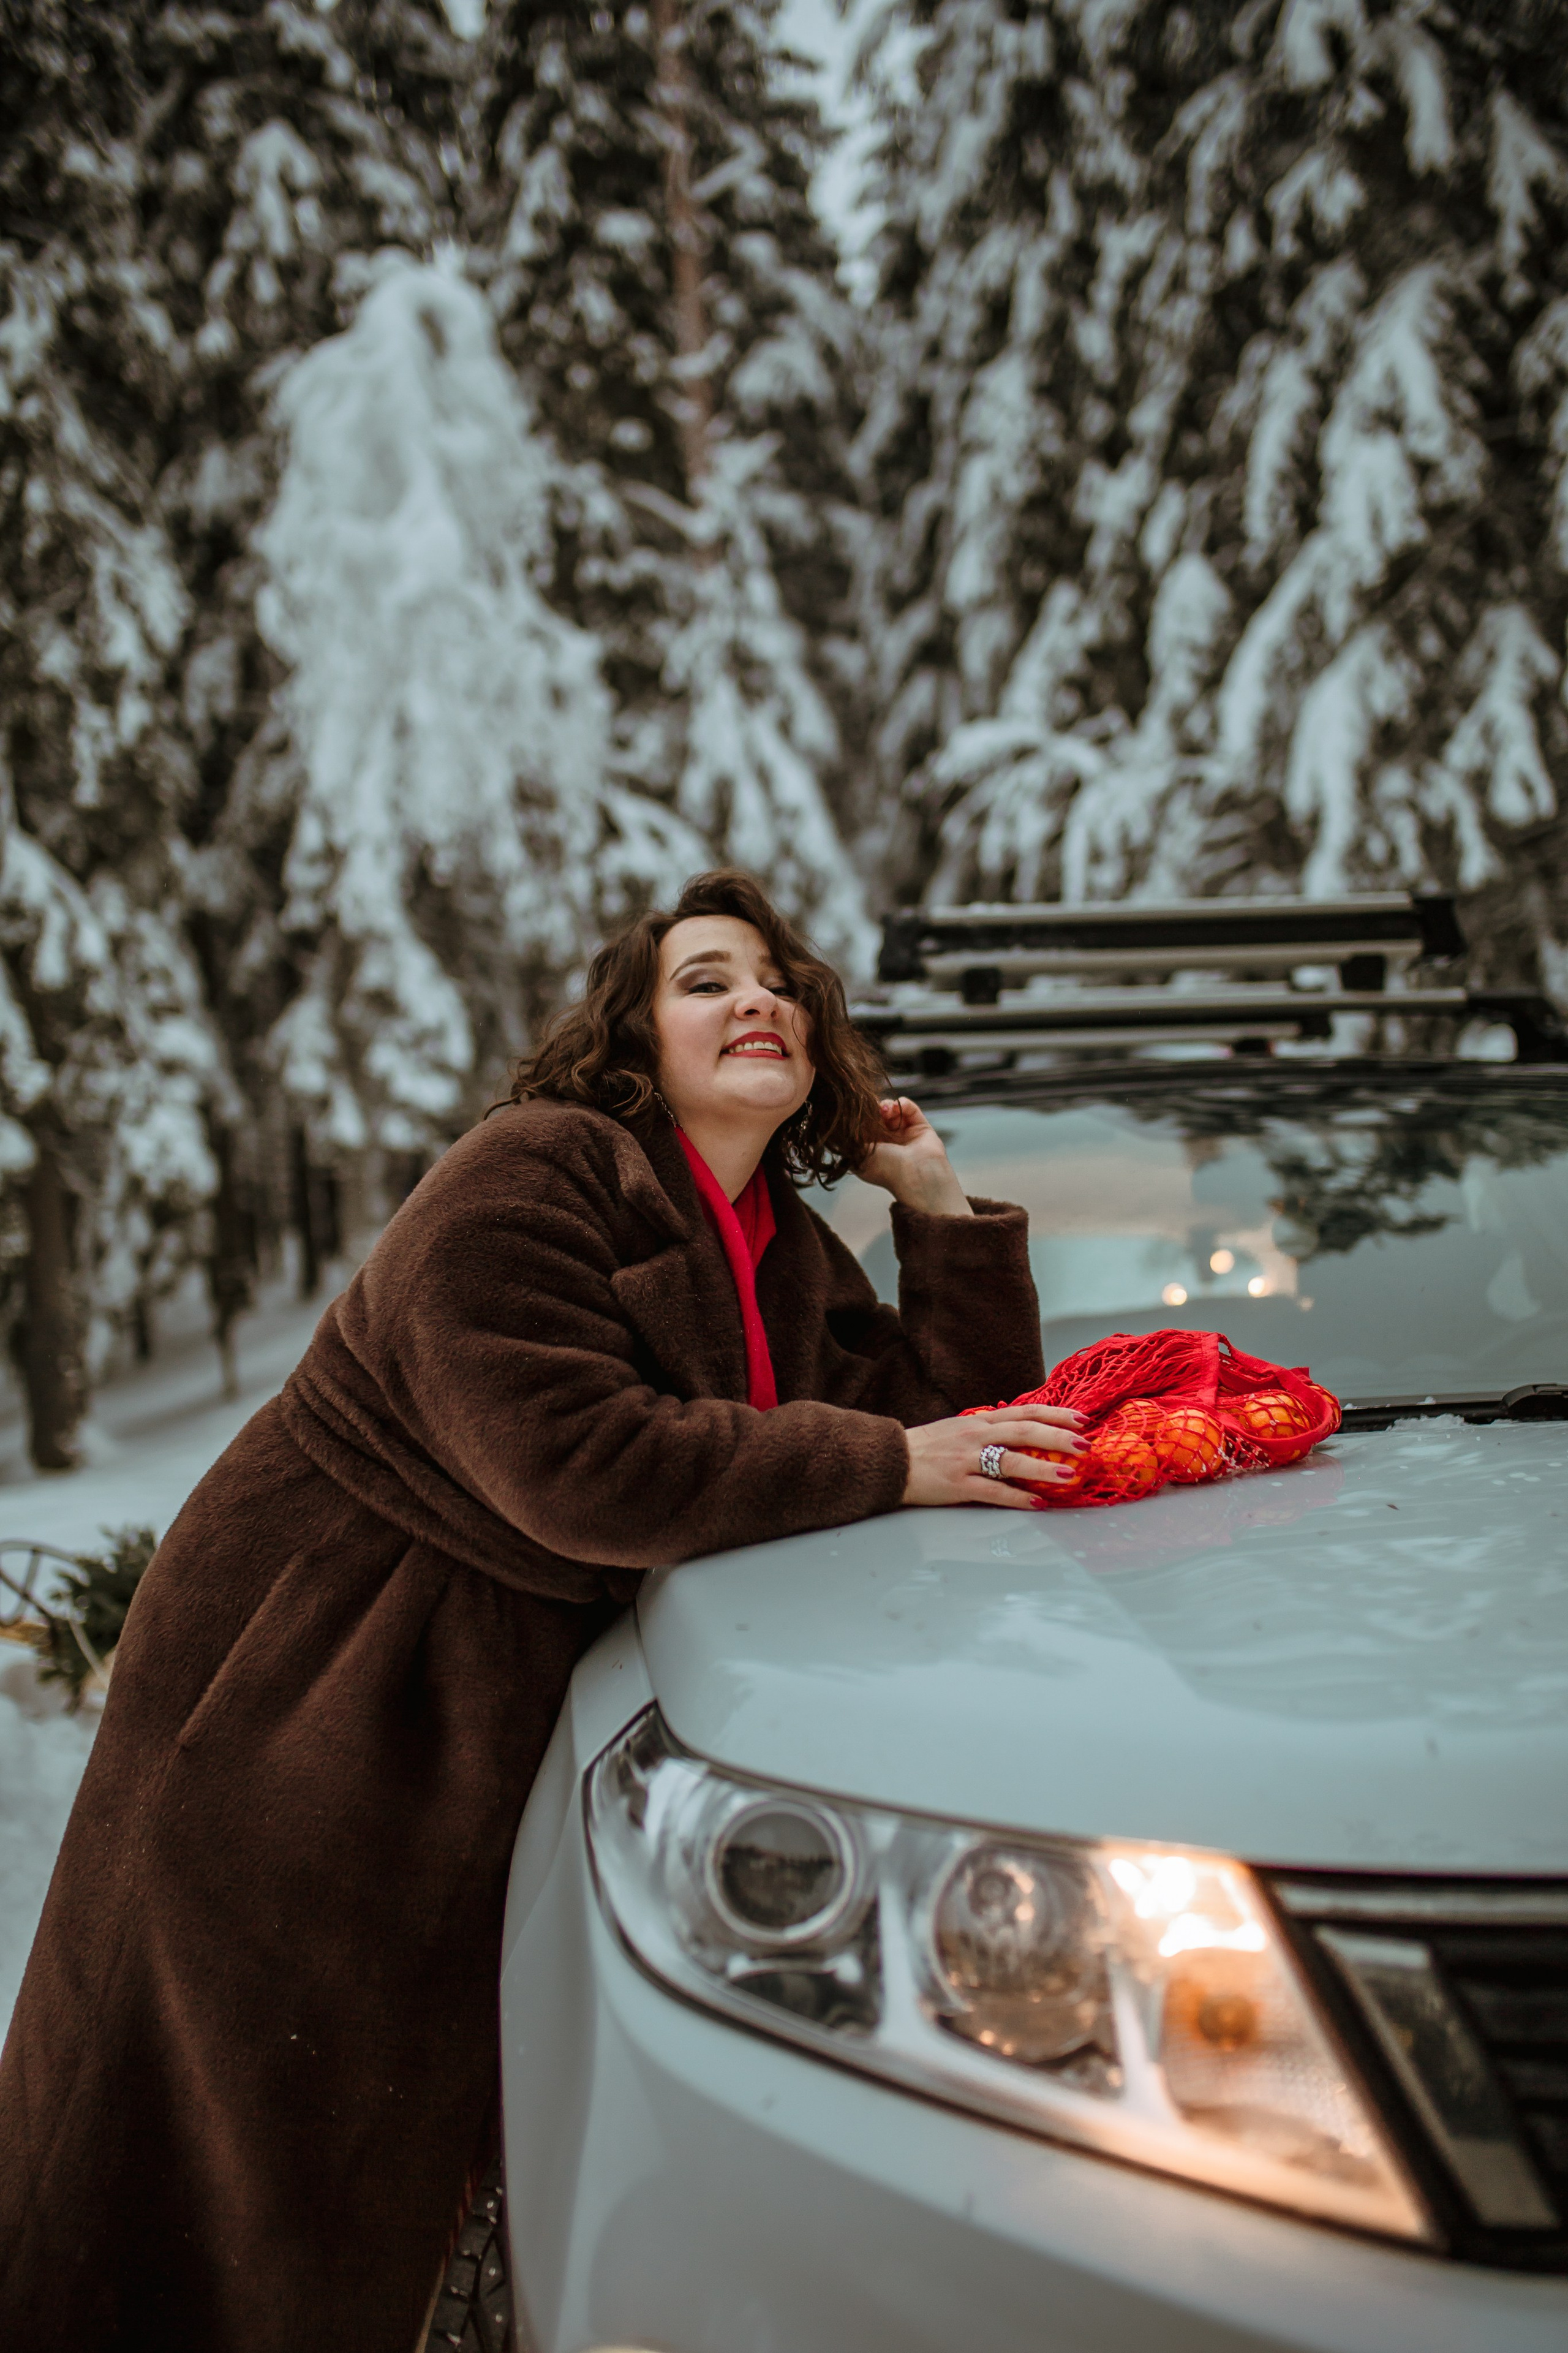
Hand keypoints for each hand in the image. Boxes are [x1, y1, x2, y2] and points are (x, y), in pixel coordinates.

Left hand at [859, 1097, 971, 1216]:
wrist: (916, 1177)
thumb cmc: (885, 1170)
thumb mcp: (858, 1154)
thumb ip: (848, 1138)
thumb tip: (840, 1122)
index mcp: (873, 1151)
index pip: (862, 1127)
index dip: (858, 1118)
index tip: (855, 1111)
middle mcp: (888, 1143)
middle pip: (877, 1116)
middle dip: (872, 1110)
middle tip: (869, 1107)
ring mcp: (904, 1134)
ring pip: (892, 1111)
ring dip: (886, 1106)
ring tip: (884, 1111)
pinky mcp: (920, 1127)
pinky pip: (909, 1109)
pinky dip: (902, 1104)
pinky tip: (896, 1109)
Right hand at [902, 1405, 1087, 1509]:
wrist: (891, 1460)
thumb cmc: (927, 1447)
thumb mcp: (960, 1429)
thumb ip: (990, 1430)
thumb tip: (1023, 1433)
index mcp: (980, 1421)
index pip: (1025, 1412)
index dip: (1056, 1414)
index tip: (1082, 1419)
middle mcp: (976, 1436)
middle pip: (1024, 1431)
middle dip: (1058, 1437)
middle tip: (1085, 1445)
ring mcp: (966, 1460)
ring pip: (1011, 1461)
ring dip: (1043, 1467)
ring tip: (1069, 1475)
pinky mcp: (957, 1485)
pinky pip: (992, 1492)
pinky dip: (1017, 1498)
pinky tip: (1037, 1503)